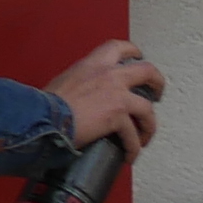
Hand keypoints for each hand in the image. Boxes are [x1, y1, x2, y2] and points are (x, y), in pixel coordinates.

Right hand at [48, 39, 164, 154]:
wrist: (44, 117)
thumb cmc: (45, 104)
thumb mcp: (64, 82)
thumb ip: (80, 83)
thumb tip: (83, 97)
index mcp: (93, 64)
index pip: (119, 48)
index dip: (133, 52)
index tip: (138, 58)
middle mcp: (109, 75)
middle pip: (147, 70)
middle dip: (157, 83)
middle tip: (157, 95)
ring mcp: (117, 95)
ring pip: (148, 108)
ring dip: (150, 124)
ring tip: (145, 136)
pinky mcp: (118, 117)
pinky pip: (133, 135)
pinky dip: (133, 148)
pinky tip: (129, 155)